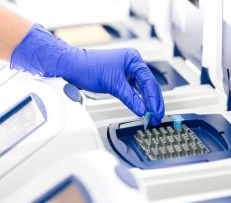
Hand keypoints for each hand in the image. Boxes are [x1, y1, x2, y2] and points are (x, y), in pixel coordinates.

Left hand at [11, 24, 164, 124]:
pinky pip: (134, 91)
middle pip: (149, 85)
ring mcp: (127, 72)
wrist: (73, 67)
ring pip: (142, 89)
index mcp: (133, 59)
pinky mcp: (121, 79)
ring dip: (147, 102)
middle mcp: (132, 64)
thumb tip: (142, 110)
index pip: (149, 81)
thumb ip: (130, 98)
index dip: (154, 98)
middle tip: (157, 116)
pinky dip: (138, 100)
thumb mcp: (113, 84)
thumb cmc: (89, 67)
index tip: (156, 111)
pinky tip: (142, 108)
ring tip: (152, 115)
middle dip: (153, 102)